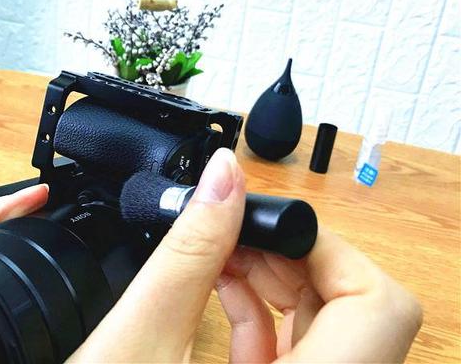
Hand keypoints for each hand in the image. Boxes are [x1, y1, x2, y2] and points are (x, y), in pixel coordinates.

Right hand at [70, 148, 421, 362]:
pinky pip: (300, 355)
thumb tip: (225, 175)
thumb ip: (191, 247)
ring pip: (331, 332)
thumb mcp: (140, 336)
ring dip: (278, 282)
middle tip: (234, 232)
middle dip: (296, 259)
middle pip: (360, 314)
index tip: (271, 226)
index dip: (331, 252)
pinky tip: (217, 286)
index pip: (380, 309)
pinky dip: (265, 315)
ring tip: (217, 254)